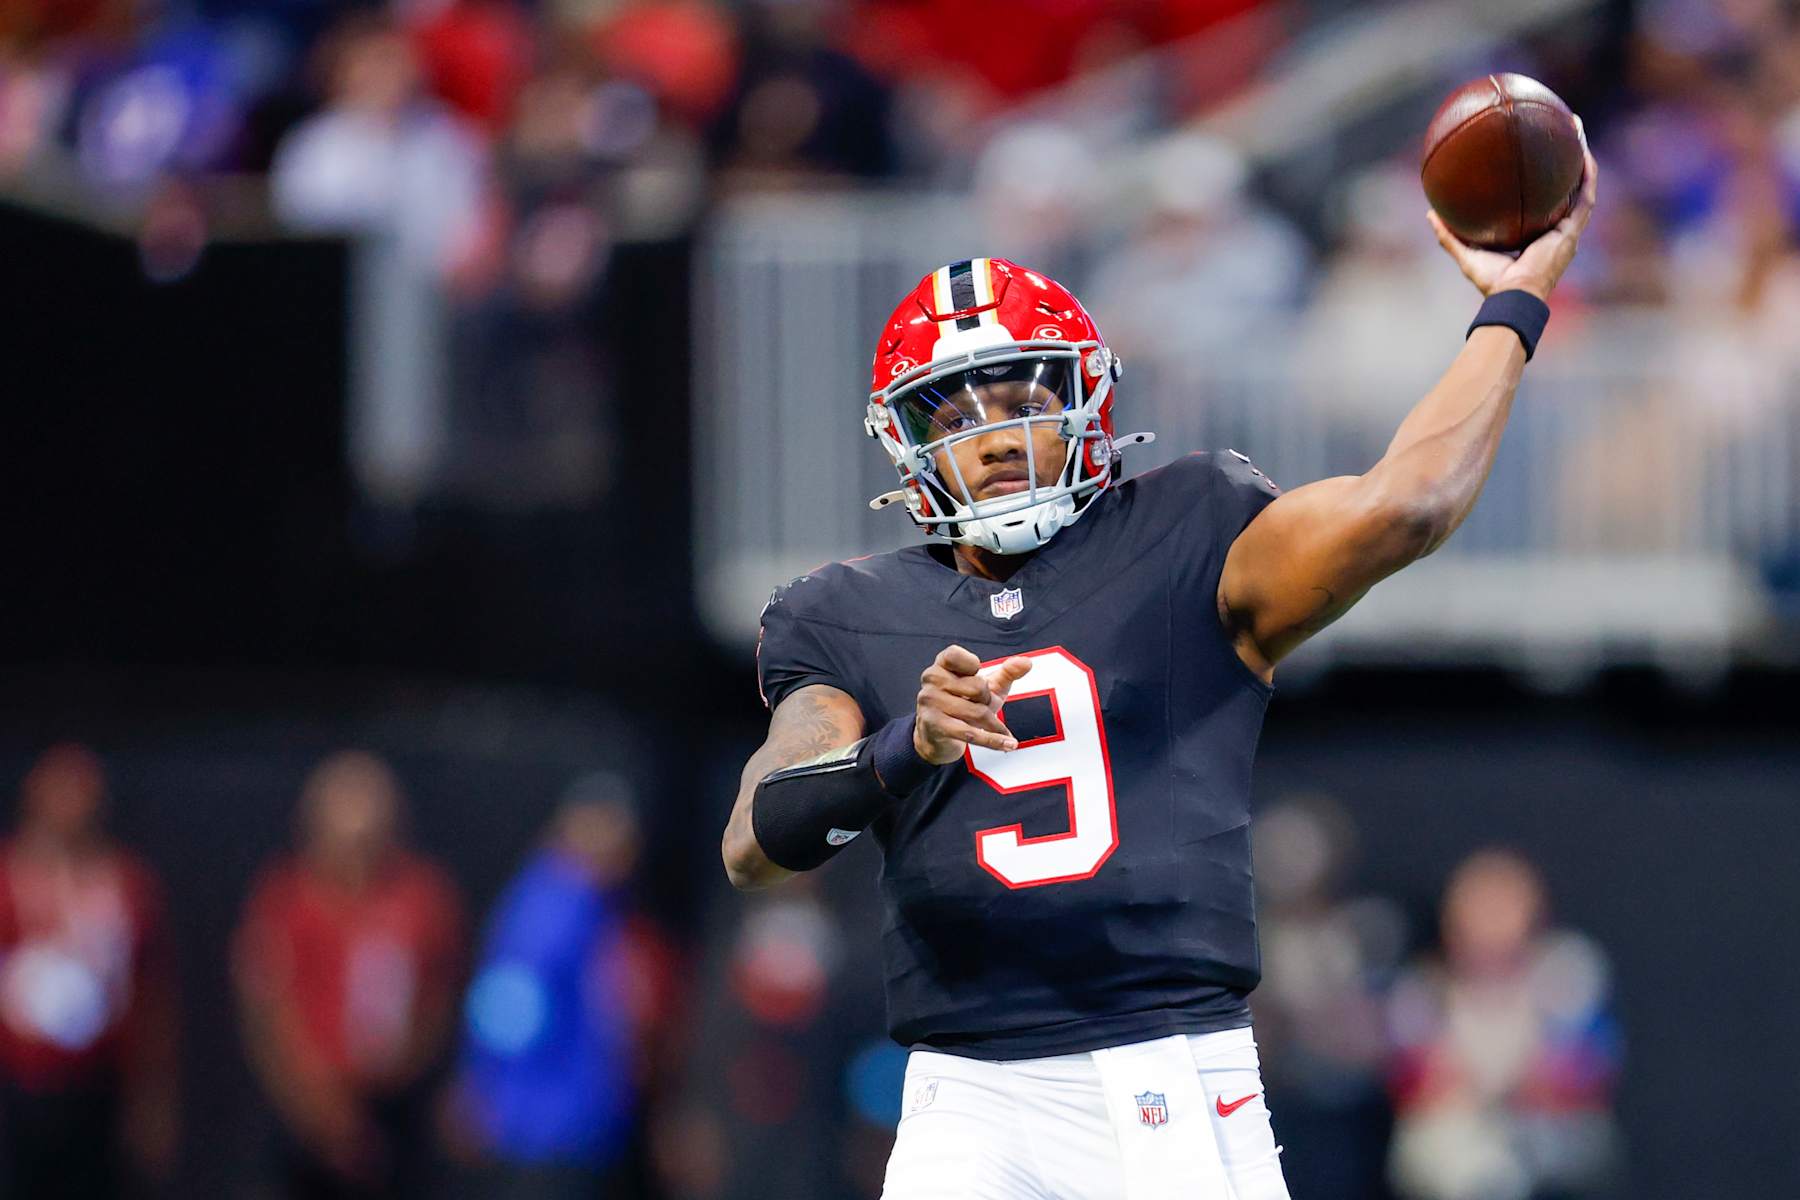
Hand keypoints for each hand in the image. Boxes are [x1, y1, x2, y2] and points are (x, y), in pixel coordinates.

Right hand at [913, 645, 1033, 763]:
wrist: (937, 737)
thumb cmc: (963, 705)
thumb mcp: (986, 686)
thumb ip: (1007, 672)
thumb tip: (1027, 662)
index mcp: (941, 665)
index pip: (955, 655)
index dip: (971, 664)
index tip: (974, 673)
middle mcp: (932, 681)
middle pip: (977, 687)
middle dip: (987, 700)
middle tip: (980, 706)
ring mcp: (931, 704)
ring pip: (977, 712)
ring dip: (994, 724)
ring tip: (998, 728)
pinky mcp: (936, 726)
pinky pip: (971, 734)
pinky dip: (994, 740)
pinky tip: (1009, 743)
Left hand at [1429, 117, 1599, 299]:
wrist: (1512, 296)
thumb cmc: (1491, 283)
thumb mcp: (1466, 253)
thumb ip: (1449, 235)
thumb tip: (1430, 213)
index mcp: (1536, 236)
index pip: (1542, 203)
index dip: (1541, 182)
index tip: (1534, 159)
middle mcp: (1556, 231)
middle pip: (1564, 189)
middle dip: (1564, 162)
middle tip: (1559, 133)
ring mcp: (1567, 230)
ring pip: (1581, 187)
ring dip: (1581, 158)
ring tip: (1575, 129)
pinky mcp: (1573, 230)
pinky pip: (1585, 196)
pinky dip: (1586, 173)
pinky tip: (1582, 149)